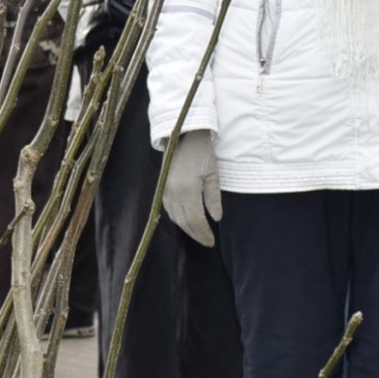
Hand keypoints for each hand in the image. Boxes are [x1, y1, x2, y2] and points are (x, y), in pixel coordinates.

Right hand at [161, 129, 222, 246]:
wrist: (182, 135)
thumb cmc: (202, 152)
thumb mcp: (212, 173)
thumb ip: (213, 197)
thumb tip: (216, 218)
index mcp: (188, 190)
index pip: (196, 220)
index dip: (203, 233)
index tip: (211, 242)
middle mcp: (173, 193)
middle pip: (184, 222)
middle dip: (196, 234)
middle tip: (206, 242)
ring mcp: (165, 191)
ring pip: (175, 218)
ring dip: (186, 228)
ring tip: (198, 234)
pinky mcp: (162, 188)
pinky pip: (169, 210)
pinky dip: (178, 219)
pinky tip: (186, 221)